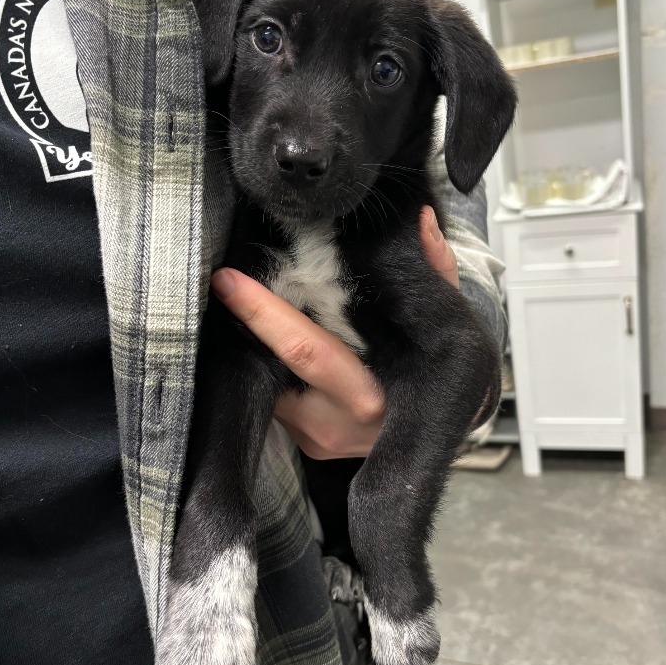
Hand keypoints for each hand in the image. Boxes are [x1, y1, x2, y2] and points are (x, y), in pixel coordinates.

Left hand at [211, 205, 457, 458]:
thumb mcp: (445, 323)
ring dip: (255, 347)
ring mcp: (317, 438)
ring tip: (243, 307)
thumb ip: (435, 270)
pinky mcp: (307, 445)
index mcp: (370, 394)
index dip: (262, 313)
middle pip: (274, 365)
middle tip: (220, 281)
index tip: (227, 279)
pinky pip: (278, 399)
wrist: (437, 440)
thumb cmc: (437, 375)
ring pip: (271, 383)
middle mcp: (338, 422)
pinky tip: (268, 343)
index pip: (304, 348)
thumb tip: (421, 219)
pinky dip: (271, 368)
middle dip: (244, 323)